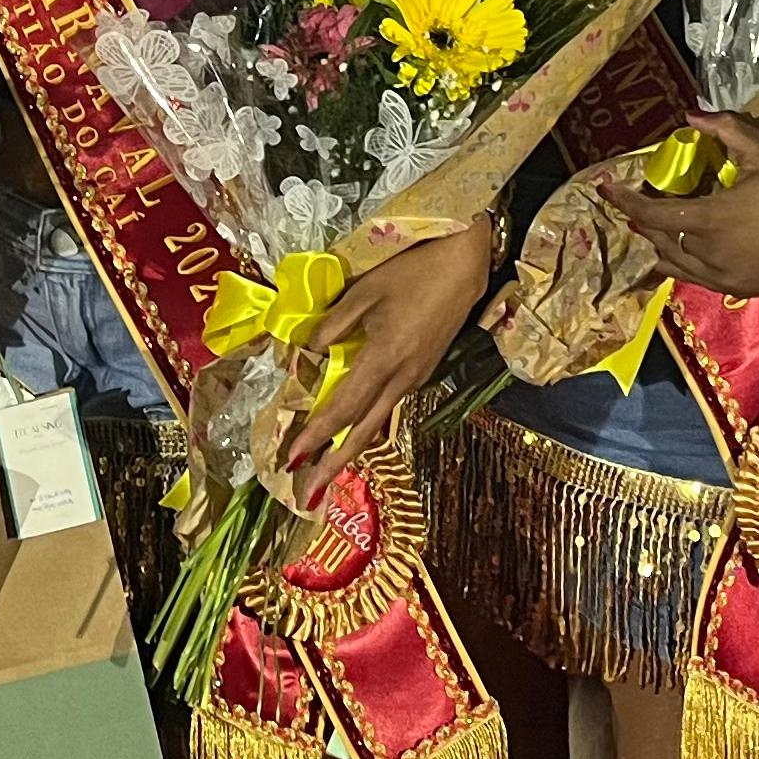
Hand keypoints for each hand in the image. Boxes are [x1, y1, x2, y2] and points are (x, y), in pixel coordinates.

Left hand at [283, 227, 495, 496]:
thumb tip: (308, 353)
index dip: (317, 433)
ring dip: (351, 447)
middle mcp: (402, 378)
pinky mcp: (422, 372)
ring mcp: (416, 378)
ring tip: (326, 468)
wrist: (464, 266)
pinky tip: (353, 429)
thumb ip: (333, 324)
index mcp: (384, 358)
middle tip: (310, 493)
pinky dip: (367, 425)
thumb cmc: (412, 272)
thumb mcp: (364, 291)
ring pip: (378, 422)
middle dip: (334, 464)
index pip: (343, 406)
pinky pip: (389, 406)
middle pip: (364, 430)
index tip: (293, 457)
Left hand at [596, 113, 758, 300]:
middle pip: (659, 239)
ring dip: (660, 243)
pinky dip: (682, 264)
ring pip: (674, 264)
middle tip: (640, 199)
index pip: (650, 214)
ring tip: (659, 226)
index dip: (622, 200)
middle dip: (643, 219)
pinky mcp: (740, 290)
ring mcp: (723, 277)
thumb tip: (690, 116)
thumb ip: (725, 129)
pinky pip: (696, 279)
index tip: (603, 187)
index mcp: (709, 220)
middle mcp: (709, 254)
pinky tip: (686, 251)